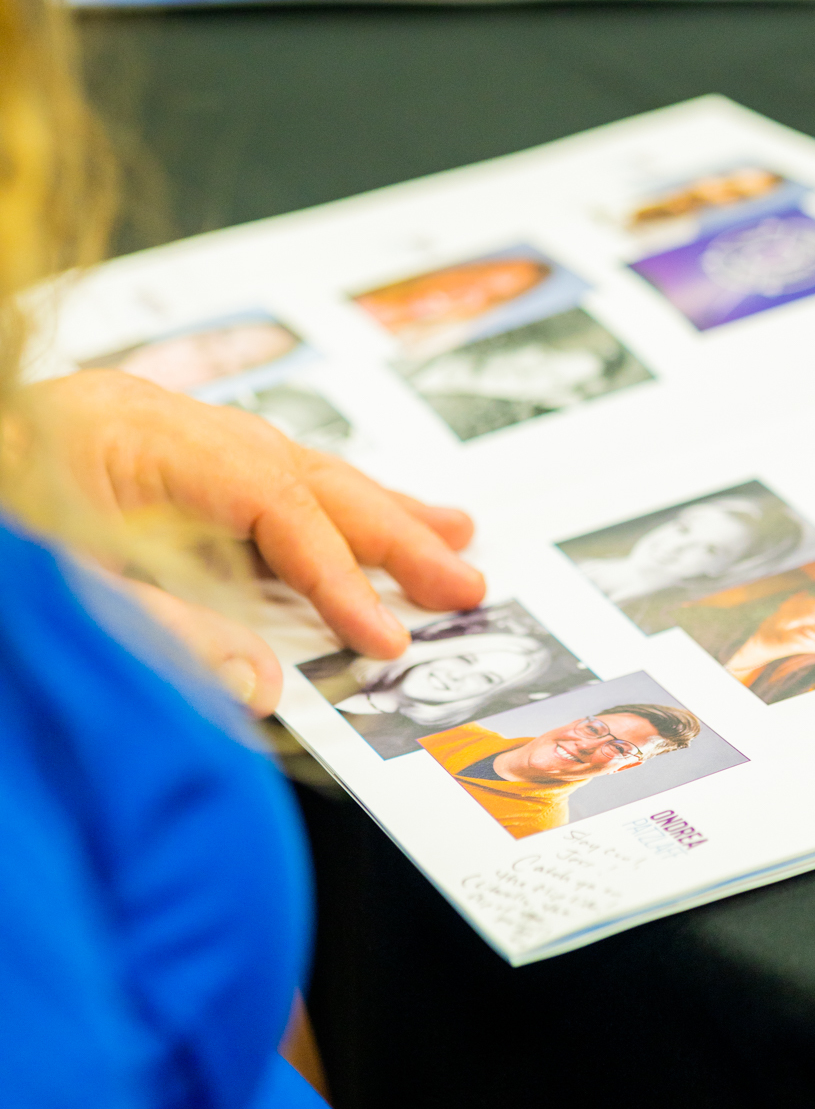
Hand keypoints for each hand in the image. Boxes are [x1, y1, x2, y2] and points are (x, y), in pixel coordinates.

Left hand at [31, 370, 483, 711]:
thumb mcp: (53, 594)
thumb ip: (160, 637)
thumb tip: (263, 685)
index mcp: (120, 436)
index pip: (265, 500)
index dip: (334, 571)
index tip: (387, 635)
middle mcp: (144, 422)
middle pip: (296, 468)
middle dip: (388, 526)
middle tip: (467, 576)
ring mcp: (144, 437)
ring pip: (285, 465)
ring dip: (370, 506)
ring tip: (452, 530)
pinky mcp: (138, 466)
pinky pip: (252, 483)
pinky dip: (311, 511)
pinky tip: (350, 525)